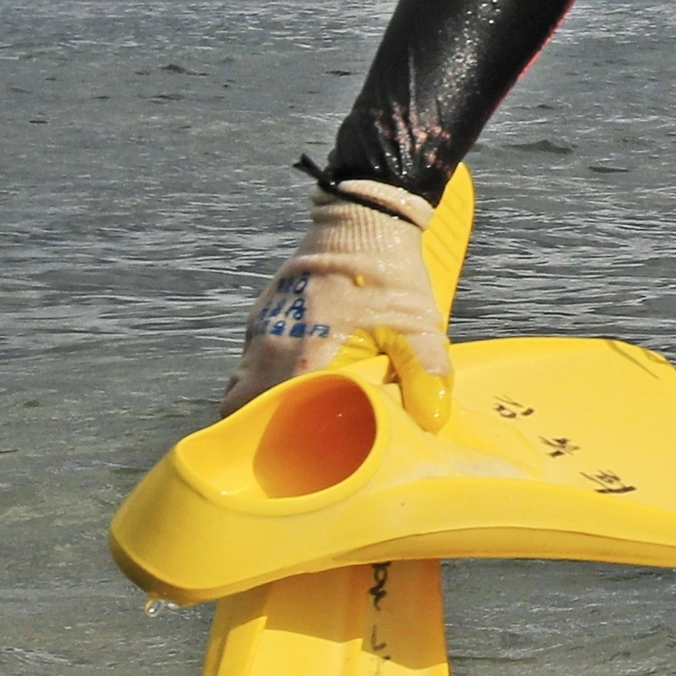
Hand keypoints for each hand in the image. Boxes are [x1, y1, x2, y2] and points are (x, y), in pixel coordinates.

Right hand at [225, 180, 454, 429]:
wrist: (362, 220)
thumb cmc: (389, 276)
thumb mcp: (418, 327)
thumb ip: (425, 376)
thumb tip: (432, 421)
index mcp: (302, 359)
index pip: (262, 421)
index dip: (277, 445)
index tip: (303, 455)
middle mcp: (268, 348)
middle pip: (243, 409)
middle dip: (266, 429)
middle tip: (305, 437)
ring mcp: (260, 331)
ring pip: (244, 384)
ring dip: (268, 401)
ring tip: (307, 410)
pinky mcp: (262, 316)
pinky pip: (252, 359)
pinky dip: (271, 375)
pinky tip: (307, 376)